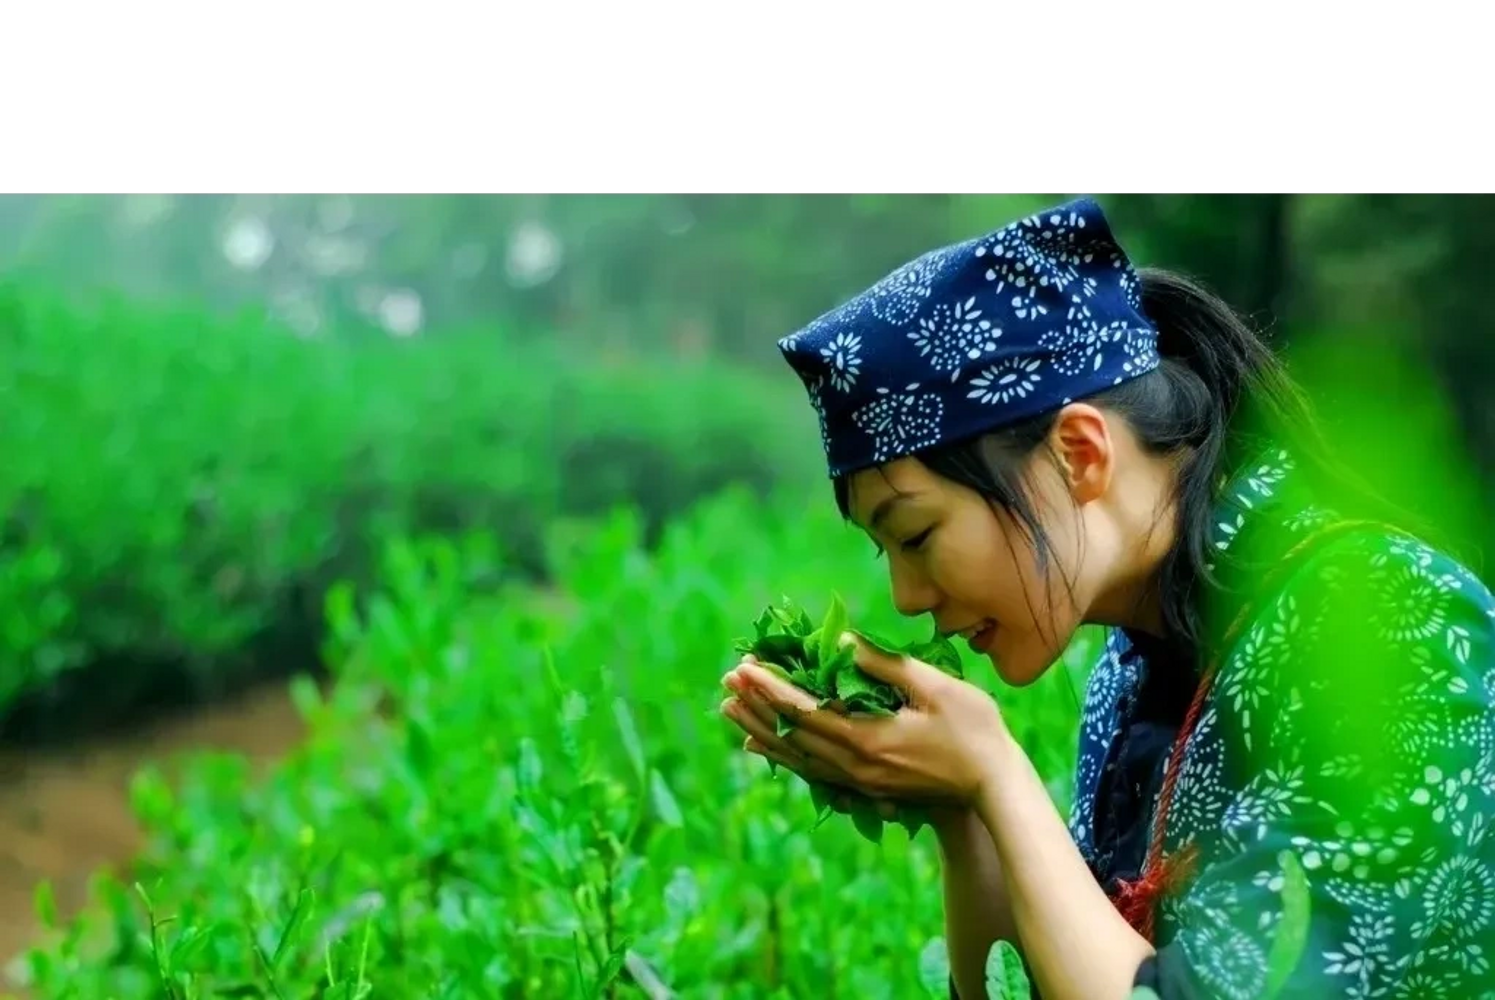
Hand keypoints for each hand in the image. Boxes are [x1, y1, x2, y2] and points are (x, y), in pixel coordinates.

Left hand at [720, 631, 1013, 808]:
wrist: (994, 786)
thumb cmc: (974, 729)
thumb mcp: (936, 687)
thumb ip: (886, 665)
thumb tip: (842, 642)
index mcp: (868, 738)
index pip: (805, 710)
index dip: (772, 688)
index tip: (743, 668)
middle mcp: (855, 765)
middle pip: (792, 734)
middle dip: (756, 706)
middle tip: (727, 680)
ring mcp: (859, 781)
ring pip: (796, 755)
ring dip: (760, 730)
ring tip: (729, 710)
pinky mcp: (866, 788)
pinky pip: (811, 771)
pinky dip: (782, 755)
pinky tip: (762, 745)